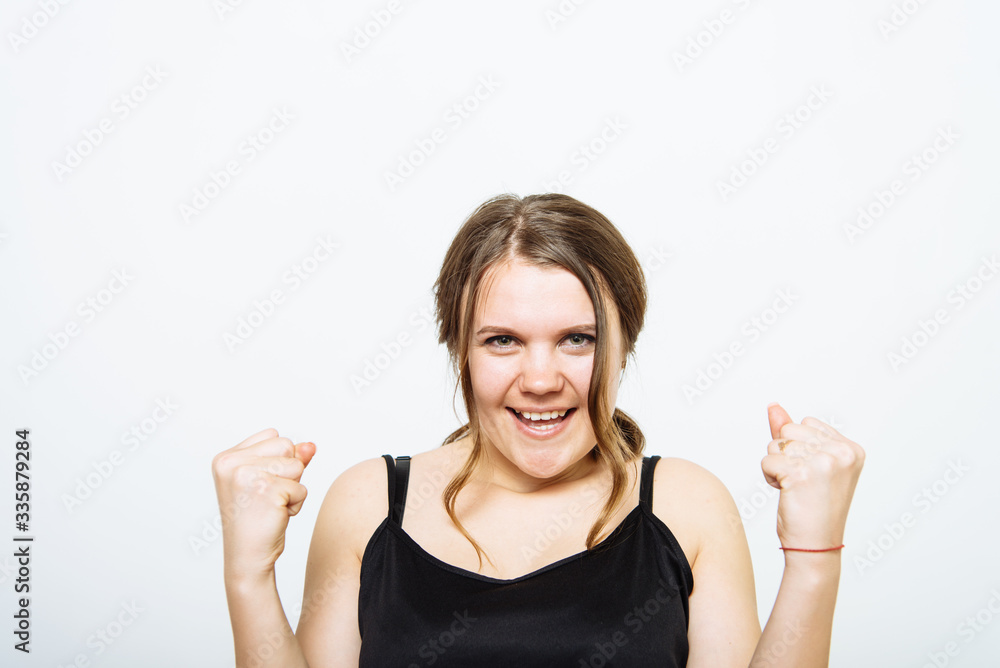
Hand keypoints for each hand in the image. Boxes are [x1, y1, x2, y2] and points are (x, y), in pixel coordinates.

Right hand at [211, 428, 316, 580]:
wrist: (247, 557)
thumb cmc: (257, 519)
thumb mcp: (271, 480)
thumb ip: (290, 458)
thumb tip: (311, 445)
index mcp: (226, 458)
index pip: (273, 436)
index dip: (278, 461)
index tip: (259, 486)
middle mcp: (231, 463)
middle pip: (287, 445)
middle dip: (288, 472)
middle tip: (267, 497)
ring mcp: (247, 475)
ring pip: (297, 465)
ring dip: (293, 488)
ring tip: (271, 506)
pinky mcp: (267, 490)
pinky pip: (301, 487)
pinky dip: (296, 504)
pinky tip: (275, 516)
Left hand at [761, 404, 864, 550]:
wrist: (815, 546)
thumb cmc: (813, 507)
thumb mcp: (809, 463)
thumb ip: (792, 432)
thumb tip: (773, 406)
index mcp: (851, 449)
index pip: (806, 423)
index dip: (799, 448)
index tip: (814, 474)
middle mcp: (842, 453)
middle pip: (789, 430)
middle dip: (786, 455)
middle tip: (803, 483)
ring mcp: (823, 462)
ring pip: (776, 444)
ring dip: (777, 467)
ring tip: (796, 488)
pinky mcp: (801, 473)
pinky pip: (767, 461)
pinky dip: (769, 478)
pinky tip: (787, 493)